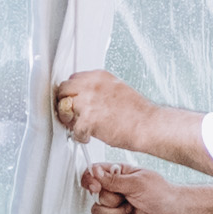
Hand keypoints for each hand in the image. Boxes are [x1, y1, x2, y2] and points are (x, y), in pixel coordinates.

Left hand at [51, 68, 176, 156]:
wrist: (148, 125)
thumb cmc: (137, 112)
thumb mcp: (117, 89)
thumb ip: (98, 90)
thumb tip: (85, 97)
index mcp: (99, 76)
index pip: (73, 78)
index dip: (72, 92)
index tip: (73, 100)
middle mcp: (92, 85)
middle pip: (64, 90)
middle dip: (65, 103)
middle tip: (71, 114)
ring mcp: (88, 102)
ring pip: (64, 109)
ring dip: (70, 120)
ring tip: (81, 128)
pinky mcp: (88, 120)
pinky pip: (73, 129)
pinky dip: (79, 136)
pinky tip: (88, 137)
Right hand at [79, 163, 212, 213]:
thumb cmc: (162, 193)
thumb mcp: (137, 182)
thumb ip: (114, 180)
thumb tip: (95, 171)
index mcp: (118, 173)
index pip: (94, 172)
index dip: (90, 180)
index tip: (96, 187)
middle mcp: (115, 189)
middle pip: (96, 195)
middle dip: (112, 200)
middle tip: (126, 198)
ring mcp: (116, 205)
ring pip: (98, 211)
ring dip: (116, 213)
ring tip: (130, 209)